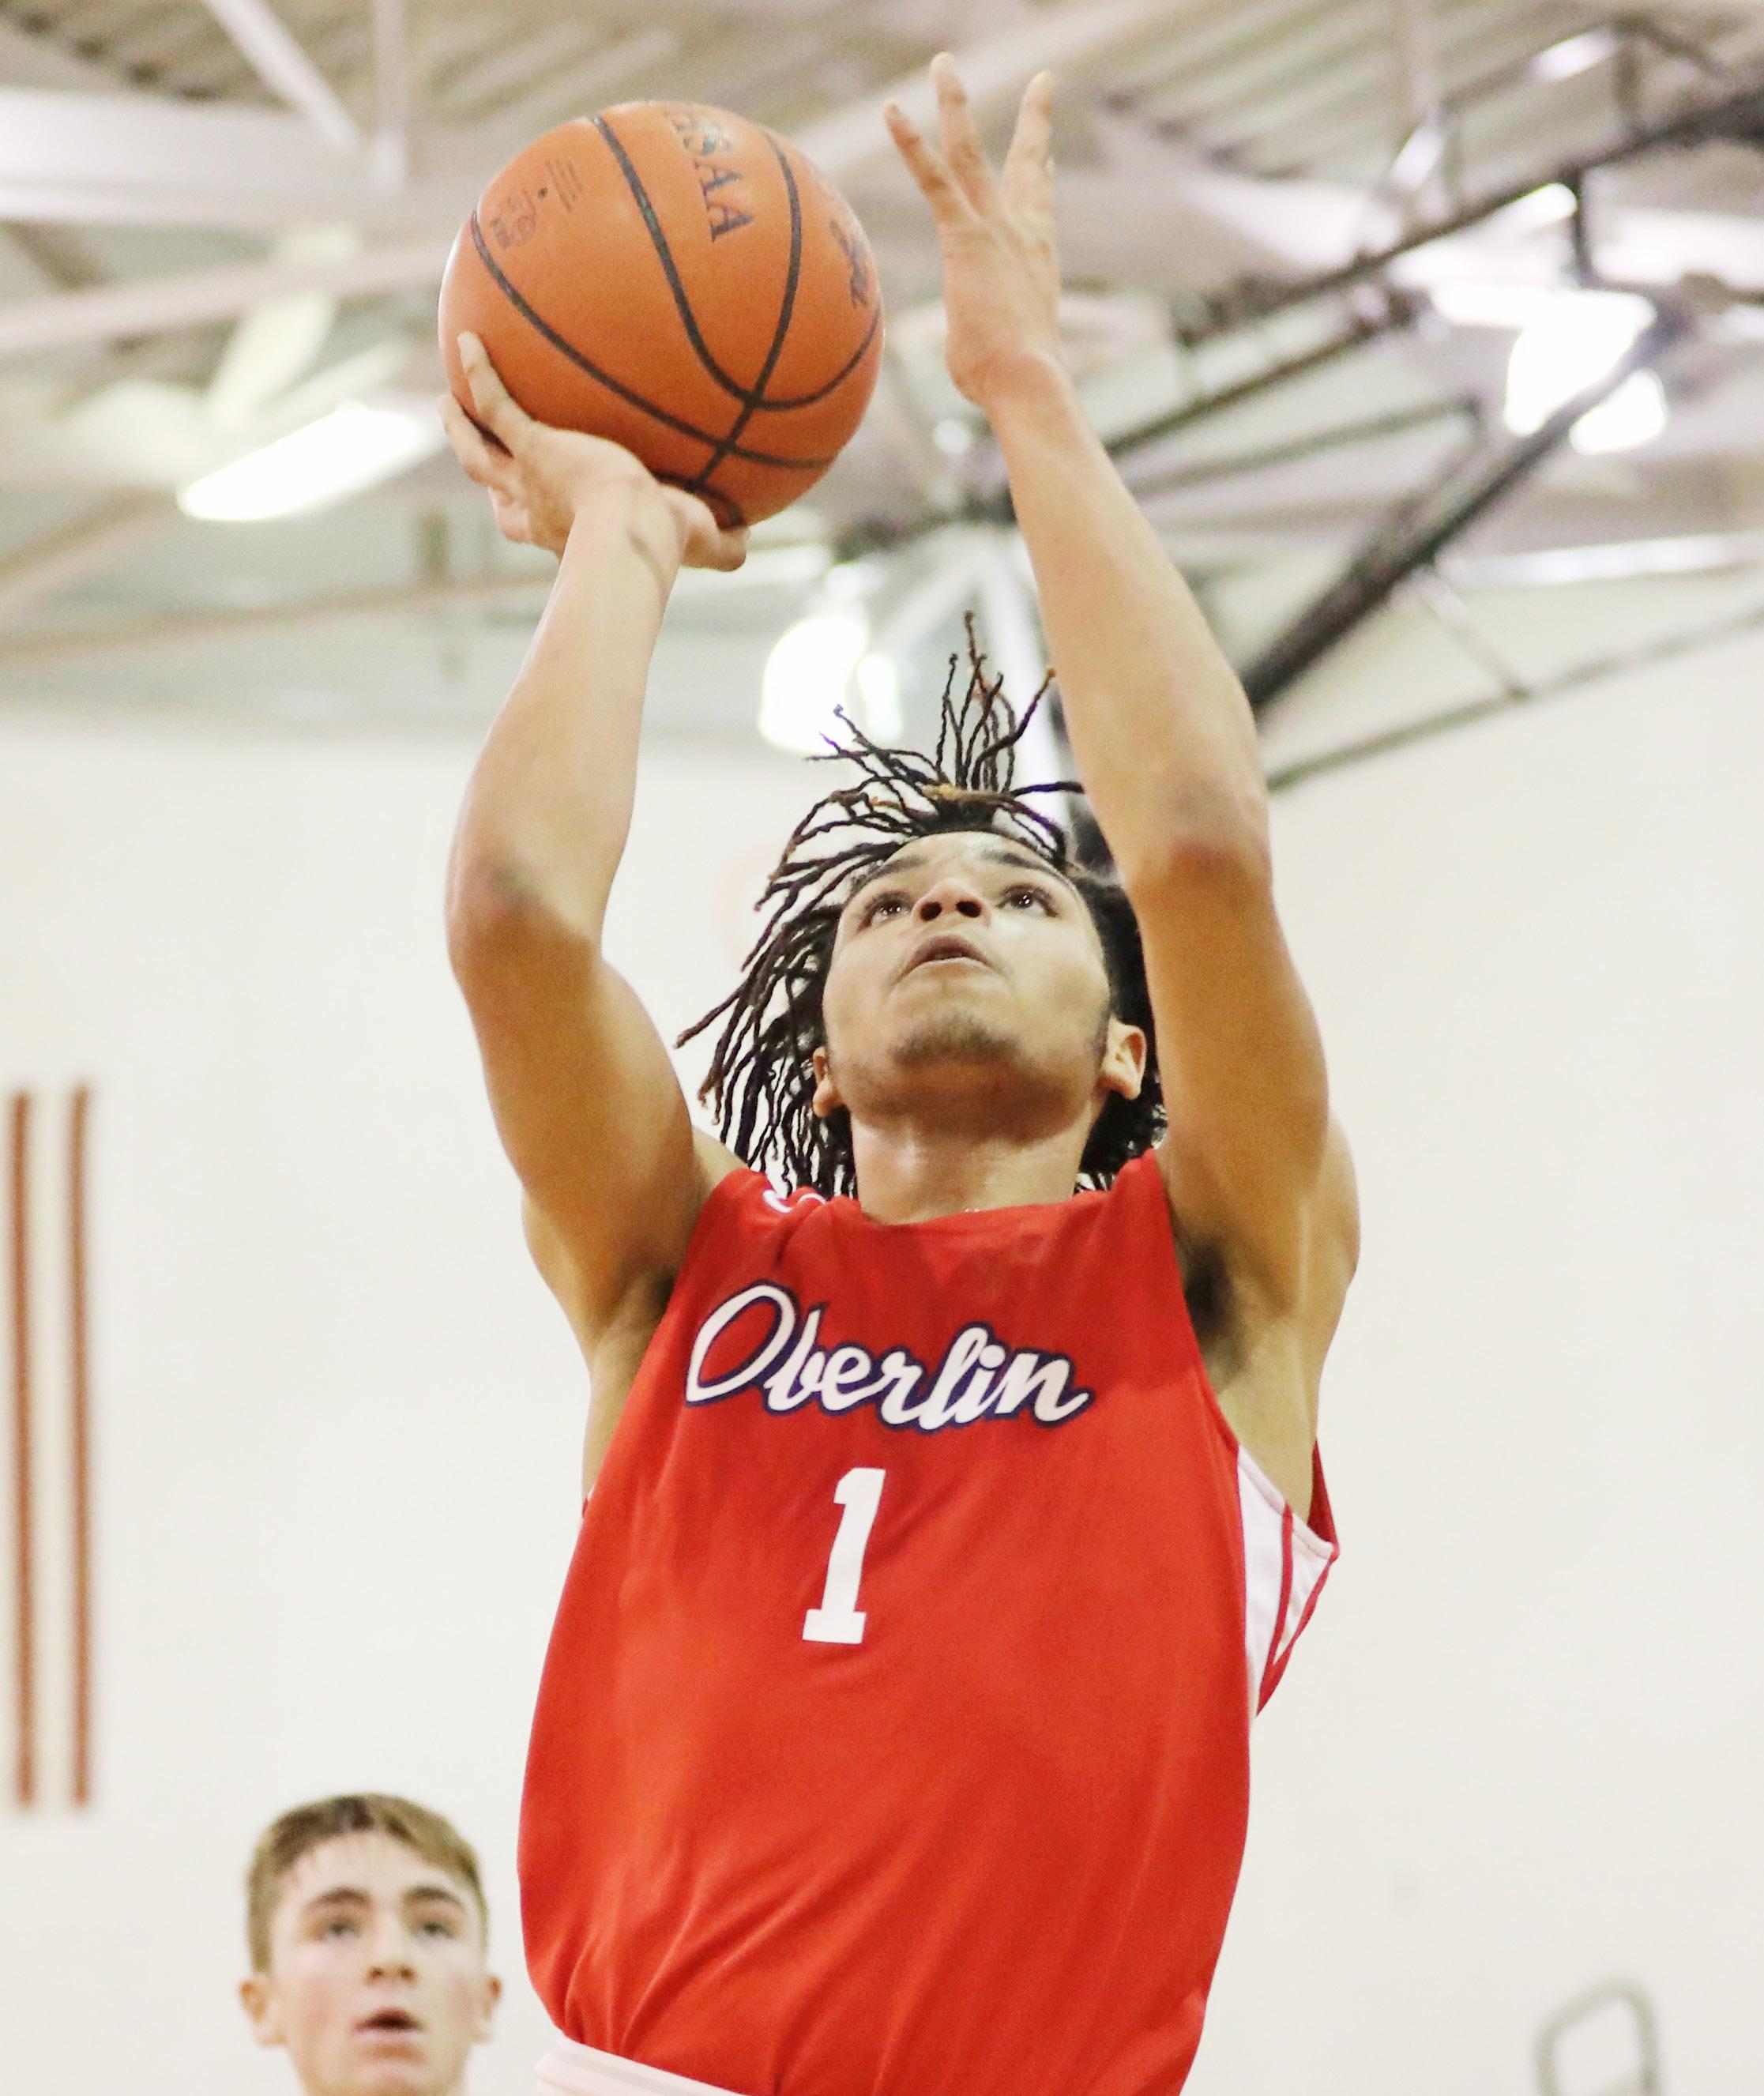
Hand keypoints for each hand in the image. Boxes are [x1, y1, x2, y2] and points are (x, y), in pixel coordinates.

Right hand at [438, 334, 748, 570]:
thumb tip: (752, 537)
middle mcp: (536, 509)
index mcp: (563, 531)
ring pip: (477, 452)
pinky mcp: (532, 445)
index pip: (532, 525)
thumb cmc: (664, 548)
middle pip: (493, 490)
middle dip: (481, 469)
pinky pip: (496, 401)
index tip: (519, 503)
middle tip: (470, 448)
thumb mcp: (701, 544)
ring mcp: (528, 476)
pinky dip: (479, 371)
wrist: (632, 536)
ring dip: (459, 429)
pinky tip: (469, 338)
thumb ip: (724, 542)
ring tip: (447, 402)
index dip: (521, 514)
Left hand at [885, 57, 1061, 409]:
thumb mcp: (998, 354)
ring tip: (944, 62)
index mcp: (1037, 259)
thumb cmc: (1010, 384)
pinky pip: (934, 178)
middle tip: (1044, 79)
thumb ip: (982, 341)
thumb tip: (973, 368)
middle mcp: (1023, 232)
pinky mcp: (966, 236)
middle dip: (1035, 118)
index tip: (1049, 151)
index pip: (1041, 205)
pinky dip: (911, 143)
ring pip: (972, 151)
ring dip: (958, 103)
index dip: (1043, 174)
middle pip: (1027, 163)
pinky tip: (893, 109)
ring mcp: (996, 229)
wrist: (1027, 381)